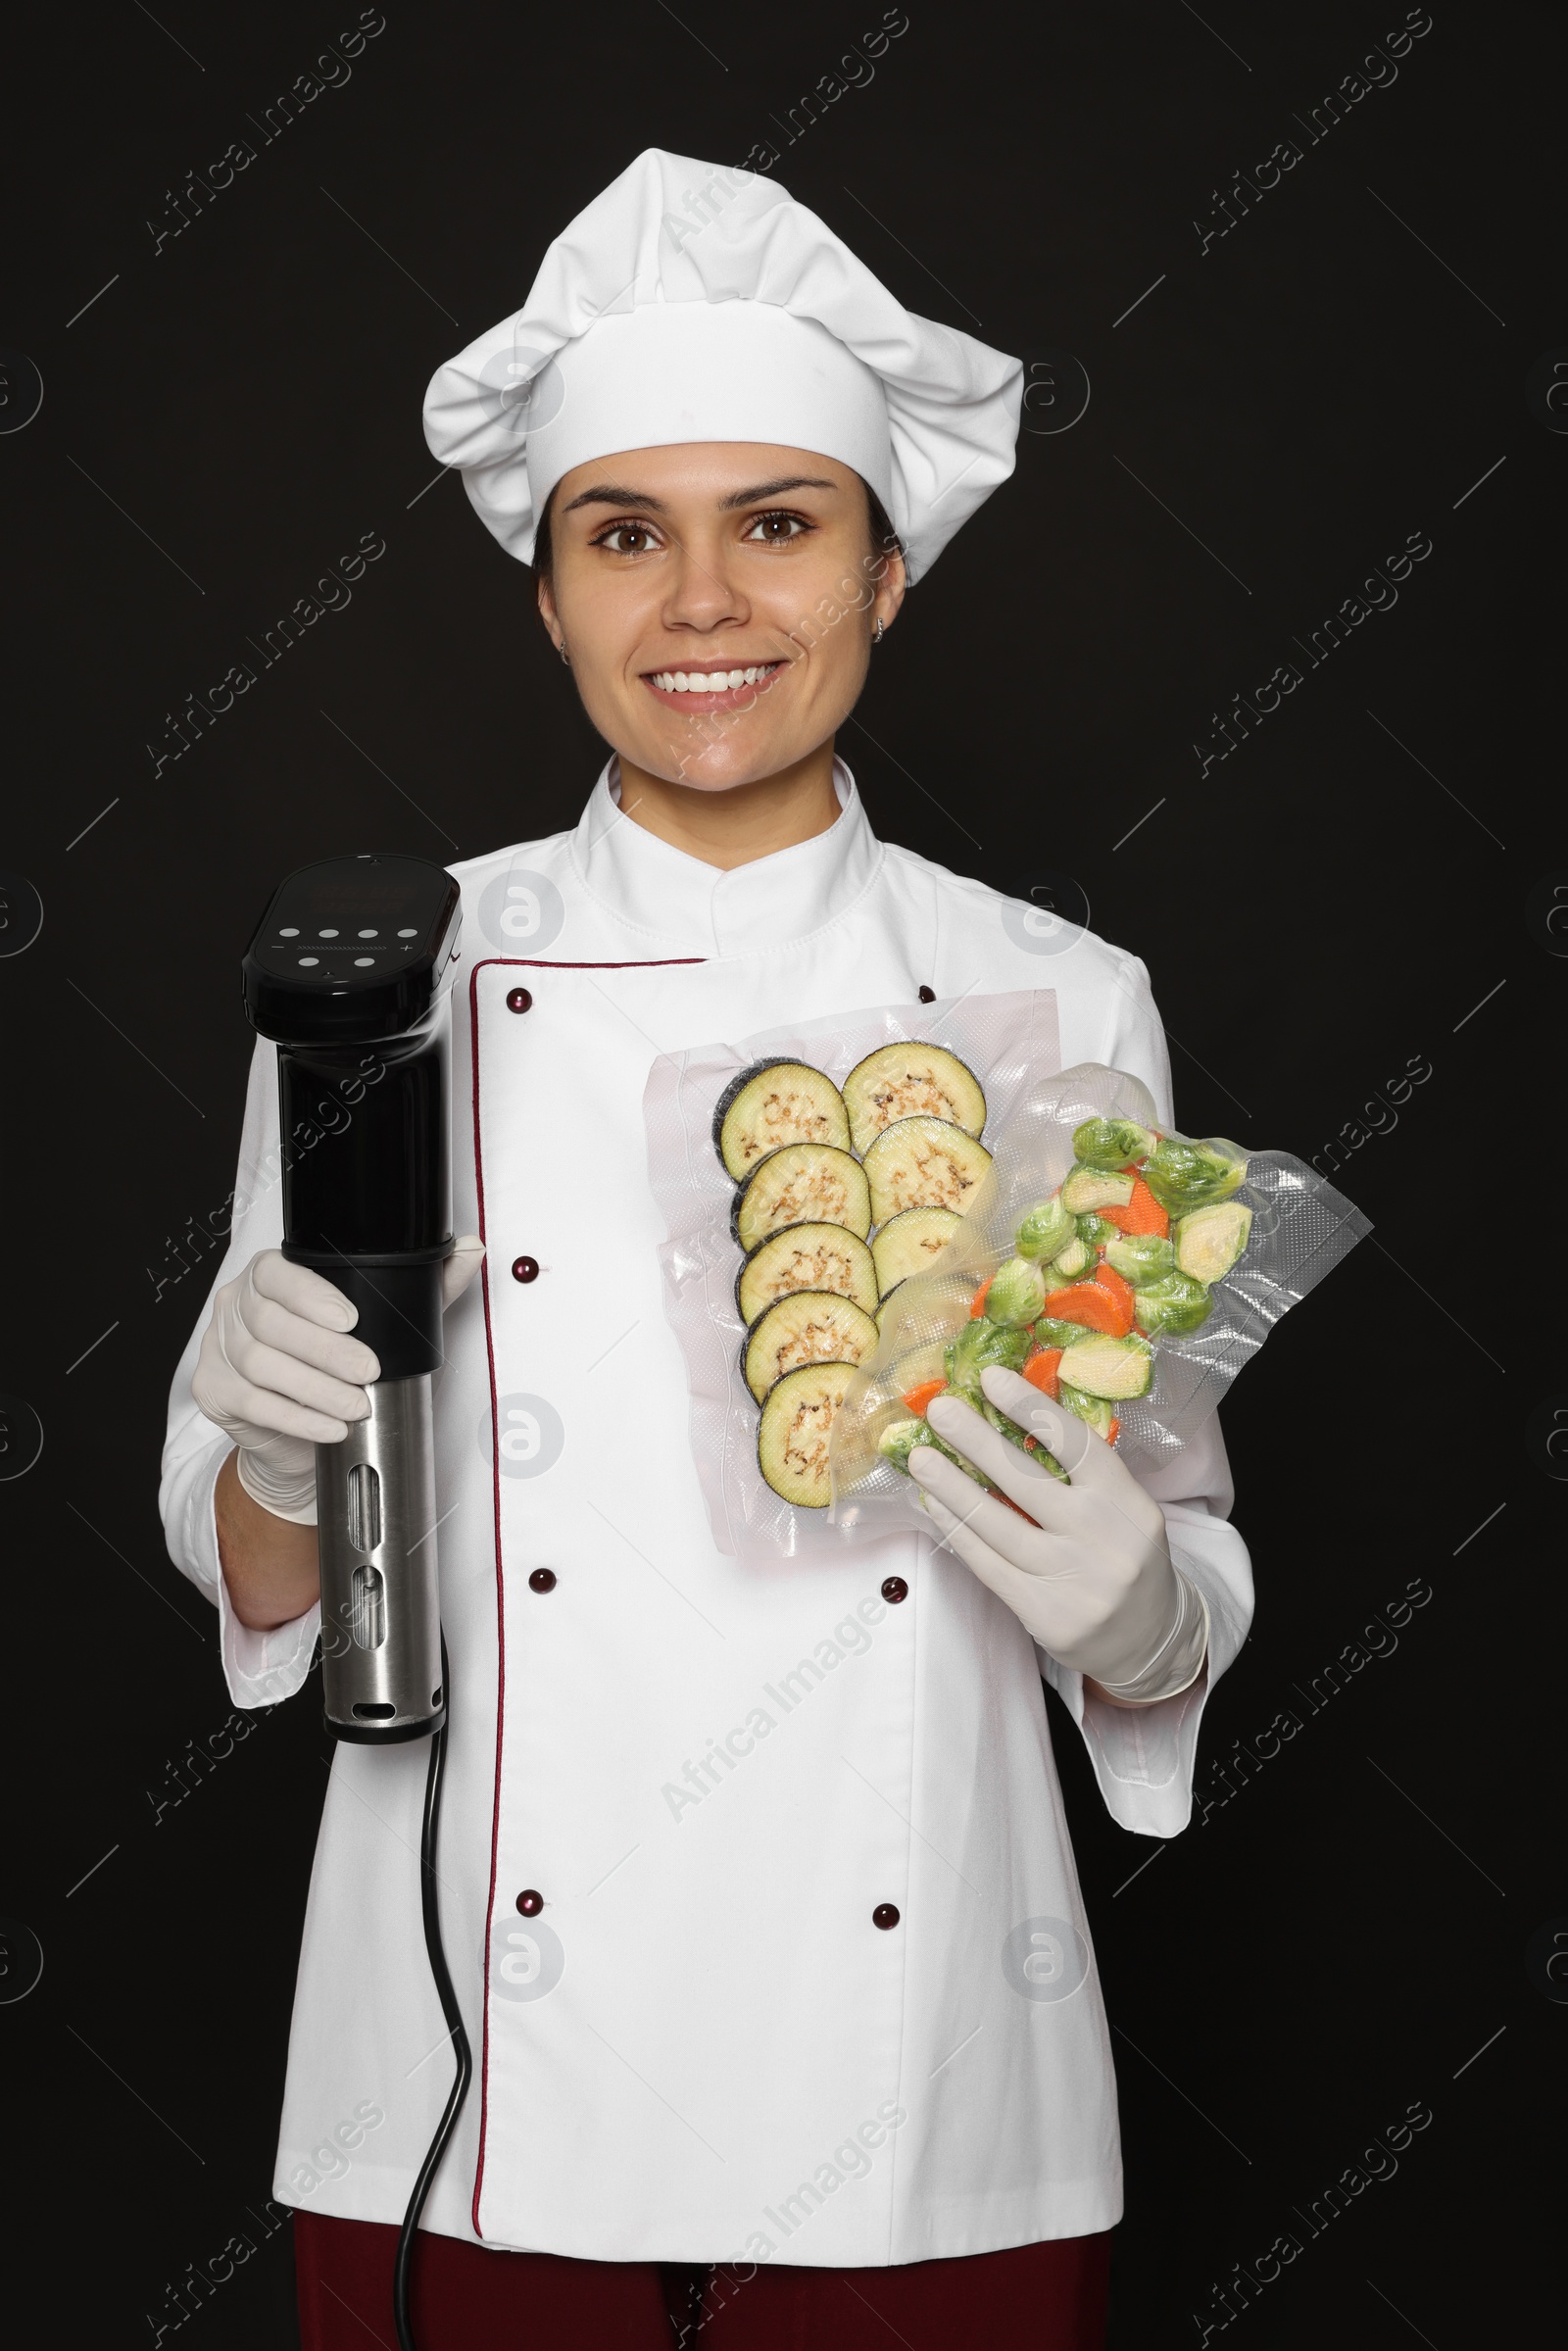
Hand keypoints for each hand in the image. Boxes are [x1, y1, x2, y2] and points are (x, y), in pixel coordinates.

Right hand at [193, 1240, 484, 1523]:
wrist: (298, 1428)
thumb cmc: (337, 1363)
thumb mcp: (386, 1321)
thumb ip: (426, 1285)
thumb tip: (471, 1250)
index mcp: (271, 1276)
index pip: (278, 1274)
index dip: (312, 1296)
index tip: (352, 1320)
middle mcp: (237, 1304)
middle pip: (271, 1323)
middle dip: (325, 1351)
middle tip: (368, 1373)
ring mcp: (219, 1346)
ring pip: (261, 1364)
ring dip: (314, 1389)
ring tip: (354, 1405)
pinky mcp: (212, 1389)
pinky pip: (252, 1402)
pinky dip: (295, 1418)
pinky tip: (328, 1425)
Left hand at [907, 1366, 1206, 1700]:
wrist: (1147, 1639)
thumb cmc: (1124, 1557)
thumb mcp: (1124, 1510)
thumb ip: (1082, 1474)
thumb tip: (1012, 1416)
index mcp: (1128, 1504)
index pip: (1076, 1444)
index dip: (1031, 1408)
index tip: (991, 1378)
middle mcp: (1101, 1539)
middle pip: (1027, 1481)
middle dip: (977, 1440)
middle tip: (940, 1408)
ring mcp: (1070, 1579)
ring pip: (997, 1523)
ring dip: (952, 1486)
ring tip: (921, 1457)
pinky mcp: (1041, 1611)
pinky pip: (987, 1563)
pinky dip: (957, 1530)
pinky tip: (936, 1504)